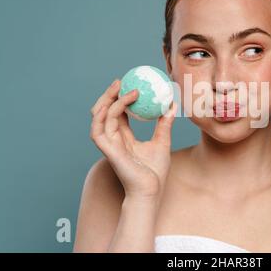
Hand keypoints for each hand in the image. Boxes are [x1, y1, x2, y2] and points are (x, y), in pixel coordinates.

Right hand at [90, 79, 177, 198]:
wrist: (151, 190)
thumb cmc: (155, 171)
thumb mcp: (162, 141)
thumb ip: (164, 124)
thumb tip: (171, 105)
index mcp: (123, 137)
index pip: (117, 113)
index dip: (119, 98)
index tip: (130, 83)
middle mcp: (113, 138)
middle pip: (104, 111)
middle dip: (108, 94)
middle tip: (120, 80)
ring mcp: (108, 144)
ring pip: (99, 116)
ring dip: (108, 99)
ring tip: (121, 87)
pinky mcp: (107, 150)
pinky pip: (100, 128)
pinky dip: (107, 113)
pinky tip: (119, 102)